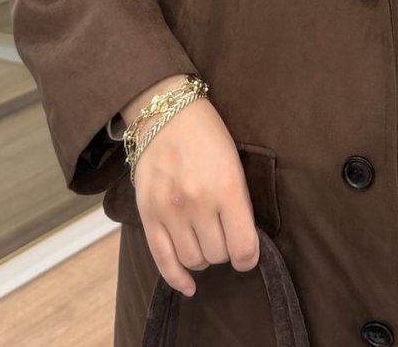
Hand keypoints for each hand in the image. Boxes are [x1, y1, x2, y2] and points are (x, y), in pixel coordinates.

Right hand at [132, 100, 259, 297]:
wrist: (167, 112)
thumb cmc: (208, 135)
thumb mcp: (234, 162)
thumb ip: (238, 202)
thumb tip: (243, 242)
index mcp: (227, 187)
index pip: (244, 247)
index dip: (249, 257)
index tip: (248, 254)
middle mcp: (198, 203)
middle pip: (218, 255)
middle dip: (225, 250)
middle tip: (223, 234)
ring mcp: (170, 211)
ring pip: (194, 261)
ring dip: (203, 258)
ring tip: (205, 241)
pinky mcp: (148, 214)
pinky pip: (163, 260)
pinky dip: (177, 278)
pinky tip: (188, 285)